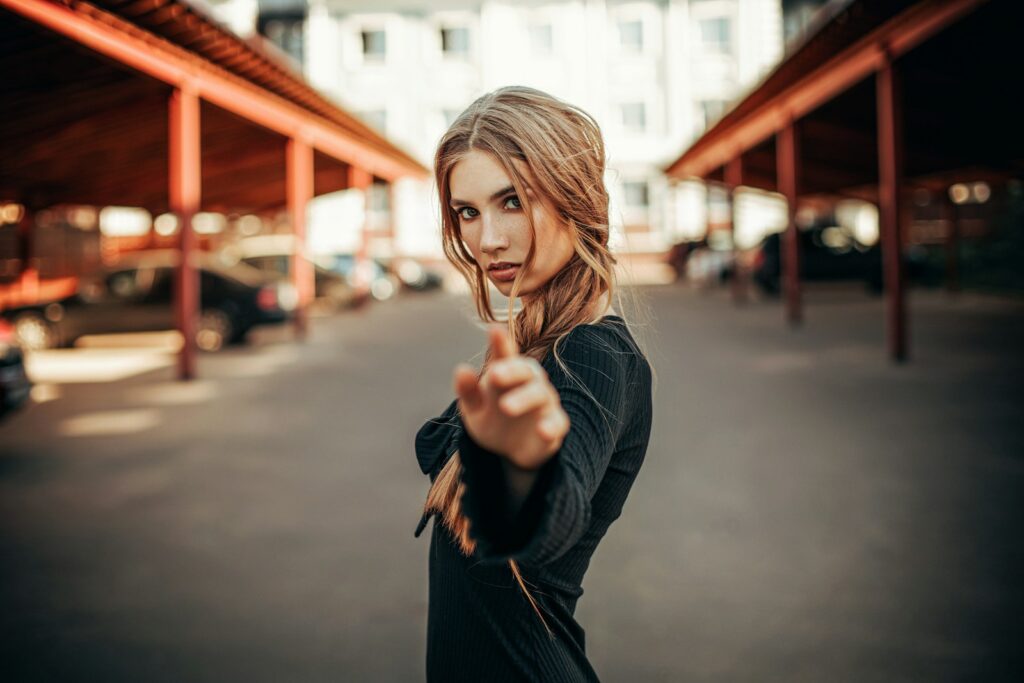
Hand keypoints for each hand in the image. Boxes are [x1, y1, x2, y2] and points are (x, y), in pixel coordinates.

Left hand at [453, 325, 569, 470]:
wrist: (509, 450)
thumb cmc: (492, 418)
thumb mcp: (475, 407)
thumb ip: (468, 391)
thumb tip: (461, 370)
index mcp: (507, 372)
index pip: (504, 354)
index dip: (500, 342)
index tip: (494, 330)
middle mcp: (529, 382)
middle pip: (525, 370)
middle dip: (511, 371)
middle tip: (494, 375)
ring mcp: (544, 402)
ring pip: (539, 394)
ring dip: (523, 399)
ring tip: (505, 407)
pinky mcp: (555, 424)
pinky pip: (557, 422)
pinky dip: (551, 426)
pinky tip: (542, 431)